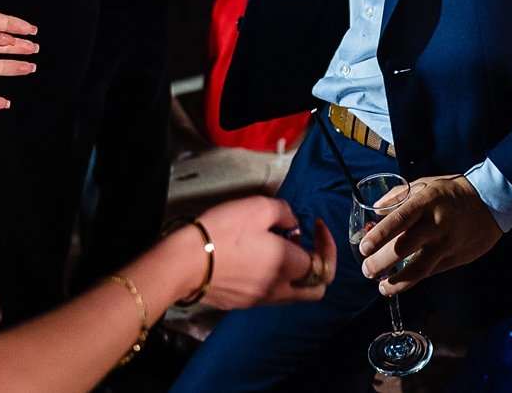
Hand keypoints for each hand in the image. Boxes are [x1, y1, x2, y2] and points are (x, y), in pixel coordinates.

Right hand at [184, 196, 338, 308]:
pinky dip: (274, 279)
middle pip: (316, 290)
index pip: (325, 265)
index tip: (316, 224)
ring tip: (277, 246)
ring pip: (292, 294)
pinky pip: (269, 295)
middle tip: (306, 243)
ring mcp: (260, 300)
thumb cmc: (224, 232)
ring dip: (295, 273)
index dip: (327, 243)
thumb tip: (293, 223)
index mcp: (289, 266)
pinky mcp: (241, 304)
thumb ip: (285, 213)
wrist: (184, 262)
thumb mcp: (259, 207)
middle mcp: (279, 289)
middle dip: (318, 267)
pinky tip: (256, 259)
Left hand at [357, 173, 502, 296]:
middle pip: (404, 248)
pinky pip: (432, 272)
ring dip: (398, 282)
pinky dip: (415, 279)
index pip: (399, 219)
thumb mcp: (426, 184)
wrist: (491, 202)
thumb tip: (375, 209)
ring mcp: (446, 243)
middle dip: (382, 262)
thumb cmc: (452, 192)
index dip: (380, 235)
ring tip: (382, 288)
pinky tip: (402, 283)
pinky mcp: (455, 258)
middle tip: (367, 270)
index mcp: (426, 202)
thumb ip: (399, 196)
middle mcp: (436, 224)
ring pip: (419, 269)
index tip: (364, 247)